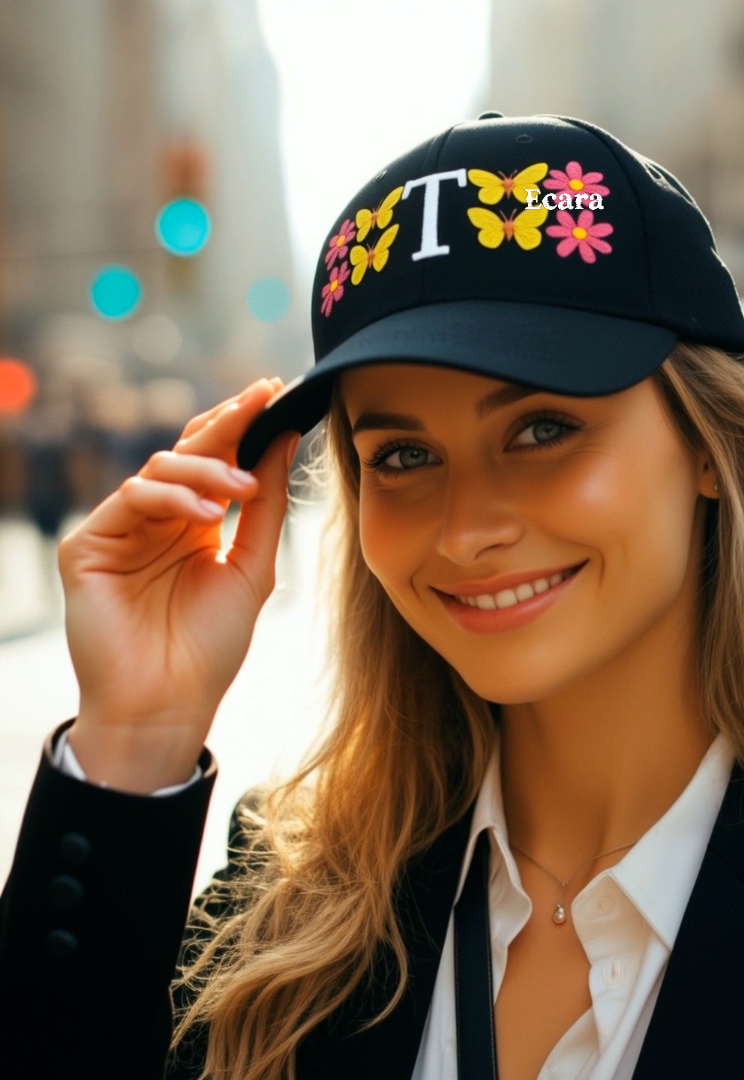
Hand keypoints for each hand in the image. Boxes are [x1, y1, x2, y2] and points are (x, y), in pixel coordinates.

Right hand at [60, 379, 298, 792]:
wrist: (170, 703)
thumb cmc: (211, 646)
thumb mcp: (253, 568)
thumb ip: (267, 506)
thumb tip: (285, 439)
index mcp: (195, 526)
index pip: (217, 461)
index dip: (243, 425)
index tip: (276, 392)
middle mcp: (158, 521)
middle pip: (188, 453)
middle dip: (227, 422)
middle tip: (261, 397)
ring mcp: (121, 530)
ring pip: (160, 469)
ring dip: (206, 469)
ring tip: (243, 489)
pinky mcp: (90, 545)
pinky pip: (131, 498)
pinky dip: (172, 500)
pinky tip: (208, 518)